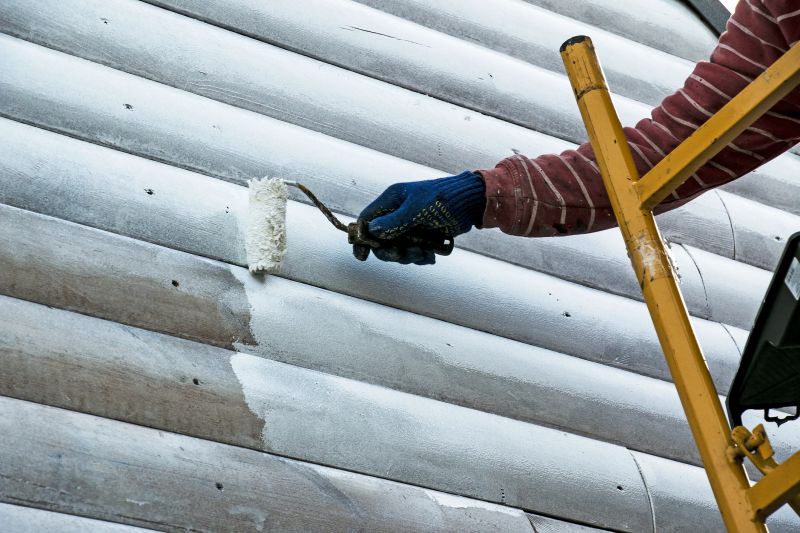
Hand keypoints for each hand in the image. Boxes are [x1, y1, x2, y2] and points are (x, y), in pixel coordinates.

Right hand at [354, 171, 485, 263]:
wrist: (470, 202)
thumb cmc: (442, 198)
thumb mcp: (416, 209)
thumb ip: (394, 221)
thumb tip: (371, 231)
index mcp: (391, 201)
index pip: (367, 220)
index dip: (362, 237)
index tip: (362, 255)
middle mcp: (397, 214)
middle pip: (381, 240)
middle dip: (390, 251)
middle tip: (402, 255)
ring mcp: (410, 227)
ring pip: (398, 249)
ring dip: (409, 256)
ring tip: (424, 253)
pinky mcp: (422, 237)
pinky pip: (414, 253)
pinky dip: (421, 257)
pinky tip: (431, 255)